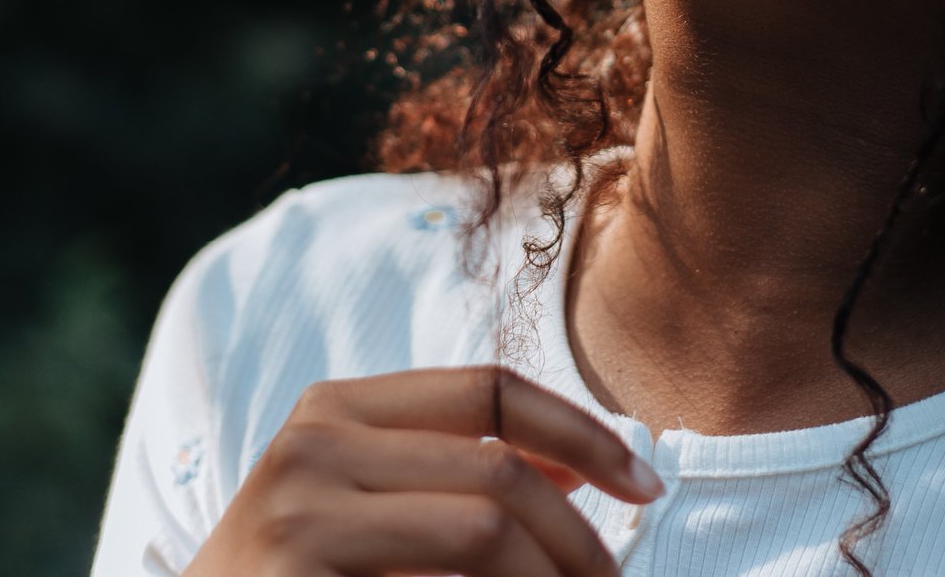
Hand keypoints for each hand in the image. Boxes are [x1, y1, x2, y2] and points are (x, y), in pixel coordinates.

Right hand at [182, 365, 662, 576]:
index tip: (645, 486)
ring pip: (486, 532)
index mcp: (336, 407)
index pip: (491, 387)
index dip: (583, 431)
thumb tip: (589, 469)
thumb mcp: (363, 508)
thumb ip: (456, 474)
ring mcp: (299, 513)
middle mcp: (313, 443)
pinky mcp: (299, 576)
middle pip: (500, 470)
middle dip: (581, 537)